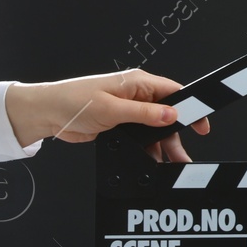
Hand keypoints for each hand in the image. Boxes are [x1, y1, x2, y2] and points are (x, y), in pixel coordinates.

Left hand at [3, 69, 211, 160]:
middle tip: (183, 155)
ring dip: (162, 145)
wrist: (45, 114)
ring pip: (154, 128)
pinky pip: (140, 137)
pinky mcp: (118, 123)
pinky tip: (151, 160)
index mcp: (137, 82)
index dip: (191, 107)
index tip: (201, 124)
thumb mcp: (112, 109)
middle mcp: (135, 95)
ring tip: (170, 164)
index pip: (174, 91)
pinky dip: (147, 149)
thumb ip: (145, 113)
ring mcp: (127, 110)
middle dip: (176, 135)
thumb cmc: (72, 101)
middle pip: (167, 114)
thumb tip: (171, 115)